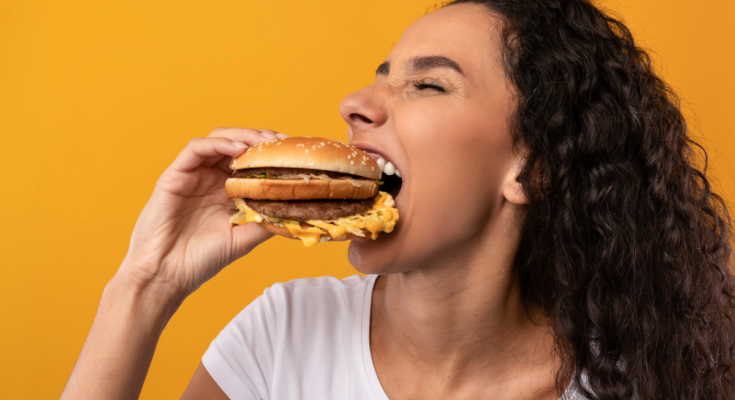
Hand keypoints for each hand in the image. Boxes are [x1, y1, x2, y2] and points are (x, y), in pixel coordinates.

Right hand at [118, 128, 286, 297]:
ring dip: (243, 136)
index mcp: (226, 190)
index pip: (251, 160)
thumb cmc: (200, 260)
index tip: (294, 153)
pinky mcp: (174, 175)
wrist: (166, 275)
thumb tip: (296, 209)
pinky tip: (238, 149)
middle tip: (282, 142)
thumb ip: (266, 221)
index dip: (271, 154)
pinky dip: (219, 143)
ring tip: (264, 142)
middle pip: (237, 143)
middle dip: (261, 139)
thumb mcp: (244, 238)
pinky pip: (196, 148)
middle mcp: (210, 178)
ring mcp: (192, 175)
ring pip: (218, 139)